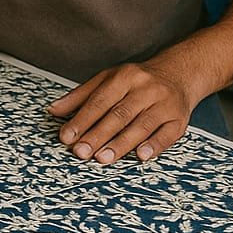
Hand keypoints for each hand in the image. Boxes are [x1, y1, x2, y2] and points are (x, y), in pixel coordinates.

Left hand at [48, 56, 198, 164]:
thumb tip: (53, 110)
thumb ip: (80, 96)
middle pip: (119, 114)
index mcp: (124, 77)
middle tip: (80, 152)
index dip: (82, 120)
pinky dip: (154, 146)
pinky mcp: (179, 118)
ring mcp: (164, 103)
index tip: (66, 137)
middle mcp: (145, 88)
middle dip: (98, 135)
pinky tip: (141, 157)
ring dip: (121, 144)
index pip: (99, 100)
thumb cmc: (136, 81)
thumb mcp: (107, 80)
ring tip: (102, 159)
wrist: (179, 73)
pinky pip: (167, 134)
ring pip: (141, 125)